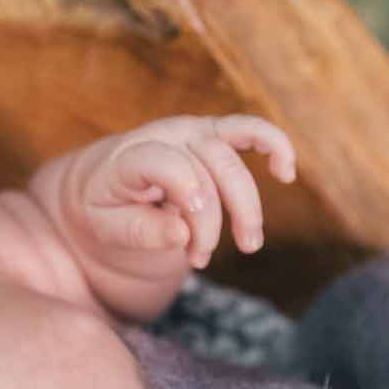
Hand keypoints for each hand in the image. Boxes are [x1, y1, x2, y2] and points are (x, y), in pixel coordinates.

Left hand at [76, 113, 296, 270]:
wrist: (102, 185)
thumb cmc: (105, 209)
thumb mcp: (105, 227)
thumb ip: (138, 230)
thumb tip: (180, 234)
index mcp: (129, 156)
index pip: (166, 164)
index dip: (188, 197)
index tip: (189, 241)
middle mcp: (164, 136)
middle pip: (209, 166)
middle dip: (215, 219)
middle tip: (202, 260)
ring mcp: (191, 131)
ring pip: (232, 160)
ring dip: (246, 207)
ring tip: (247, 246)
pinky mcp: (212, 134)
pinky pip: (248, 129)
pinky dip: (273, 144)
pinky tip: (285, 173)